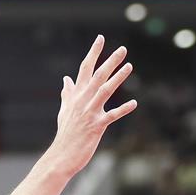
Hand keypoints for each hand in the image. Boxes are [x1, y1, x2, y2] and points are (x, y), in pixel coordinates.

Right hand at [49, 35, 136, 175]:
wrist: (62, 155)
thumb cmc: (66, 134)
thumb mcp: (64, 111)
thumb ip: (67, 94)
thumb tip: (66, 79)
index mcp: (76, 96)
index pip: (84, 69)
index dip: (93, 53)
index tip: (101, 39)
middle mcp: (82, 101)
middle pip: (97, 76)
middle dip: (110, 61)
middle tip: (122, 49)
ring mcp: (89, 112)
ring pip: (105, 90)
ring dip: (118, 78)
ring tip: (129, 66)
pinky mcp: (96, 126)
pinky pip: (112, 115)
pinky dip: (123, 109)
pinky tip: (134, 103)